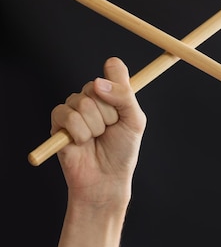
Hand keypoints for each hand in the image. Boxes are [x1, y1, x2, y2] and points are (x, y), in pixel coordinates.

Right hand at [51, 57, 145, 205]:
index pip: (113, 68)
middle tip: (110, 129)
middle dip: (108, 114)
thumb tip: (98, 82)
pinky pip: (67, 116)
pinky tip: (81, 143)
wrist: (106, 178)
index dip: (117, 81)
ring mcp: (75, 107)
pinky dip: (79, 133)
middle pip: (96, 86)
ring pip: (82, 103)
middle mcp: (93, 96)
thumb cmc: (122, 150)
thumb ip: (124, 96)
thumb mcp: (134, 120)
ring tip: (96, 138)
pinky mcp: (58, 122)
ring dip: (94, 127)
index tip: (122, 100)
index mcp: (113, 91)